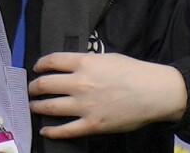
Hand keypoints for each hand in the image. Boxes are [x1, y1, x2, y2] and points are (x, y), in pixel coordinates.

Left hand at [28, 52, 186, 138]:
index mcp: (86, 63)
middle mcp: (80, 83)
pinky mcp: (91, 124)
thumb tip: (73, 67)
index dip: (40, 64)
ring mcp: (84, 106)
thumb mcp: (111, 58)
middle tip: (33, 89)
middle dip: (34, 87)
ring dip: (37, 106)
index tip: (38, 68)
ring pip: (49, 107)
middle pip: (45, 84)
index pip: (52, 61)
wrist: (156, 92)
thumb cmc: (137, 72)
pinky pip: (64, 130)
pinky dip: (51, 130)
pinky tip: (46, 129)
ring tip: (35, 106)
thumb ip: (90, 62)